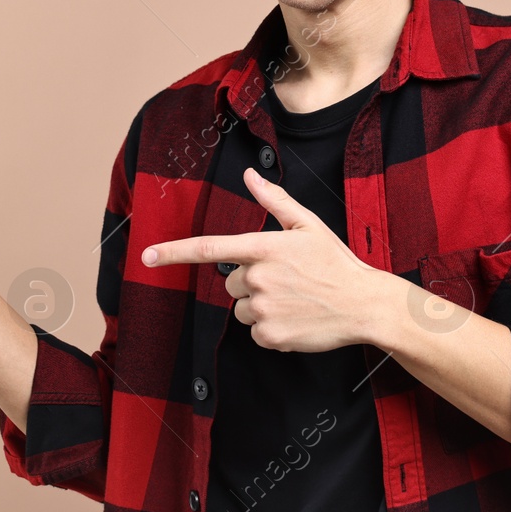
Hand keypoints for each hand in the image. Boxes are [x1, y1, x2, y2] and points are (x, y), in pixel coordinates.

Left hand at [141, 166, 397, 351]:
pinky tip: (296, 318)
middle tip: (285, 281)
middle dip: (249, 282)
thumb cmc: (335, 262)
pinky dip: (271, 327)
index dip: (173, 252)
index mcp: (265, 247)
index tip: (146, 256)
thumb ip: (274, 200)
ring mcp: (264, 308)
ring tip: (293, 300)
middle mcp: (259, 277)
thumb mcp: (308, 224)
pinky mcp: (270, 335)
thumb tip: (249, 176)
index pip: (209, 249)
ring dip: (260, 305)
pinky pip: (255, 331)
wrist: (364, 304)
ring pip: (240, 307)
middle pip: (230, 282)